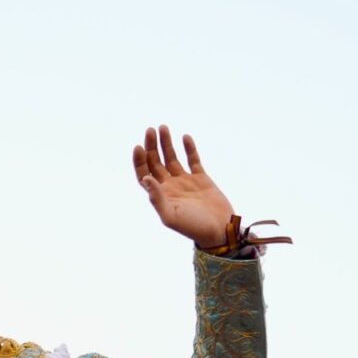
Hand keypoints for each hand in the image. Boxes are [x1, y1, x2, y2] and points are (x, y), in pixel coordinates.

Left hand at [132, 125, 232, 247]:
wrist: (219, 230)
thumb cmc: (192, 227)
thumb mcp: (170, 216)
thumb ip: (157, 198)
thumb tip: (145, 179)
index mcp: (160, 195)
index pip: (144, 173)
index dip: (139, 160)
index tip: (139, 146)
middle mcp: (170, 186)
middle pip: (156, 162)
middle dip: (152, 146)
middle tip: (151, 130)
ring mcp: (185, 181)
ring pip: (172, 157)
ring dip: (166, 143)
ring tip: (163, 127)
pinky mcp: (201, 178)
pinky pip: (193, 159)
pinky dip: (189, 148)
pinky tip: (185, 137)